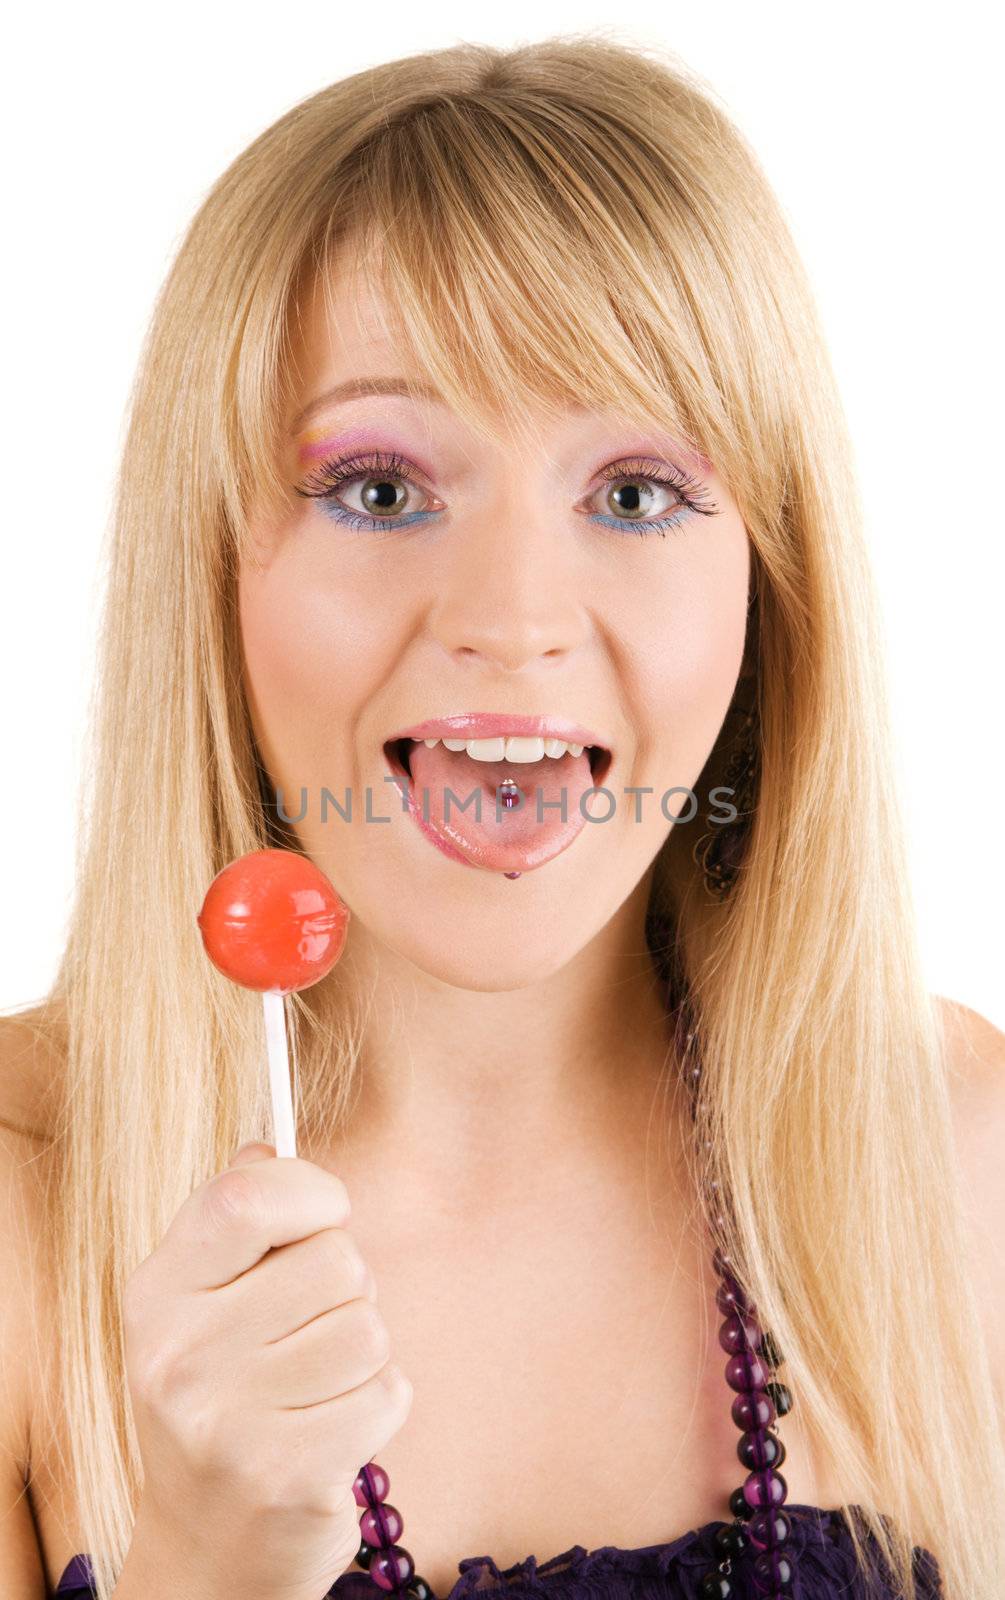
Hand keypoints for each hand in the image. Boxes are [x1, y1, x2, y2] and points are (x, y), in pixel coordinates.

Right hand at [119, 1143, 411, 1599]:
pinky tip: (334, 1430)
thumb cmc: (222, 1399)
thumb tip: (266, 1146)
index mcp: (156, 1293)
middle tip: (308, 1334)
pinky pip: (388, 1392)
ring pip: (369, 1328)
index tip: (321, 1217)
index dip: (310, 1192)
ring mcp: (228, 1422)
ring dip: (364, 1354)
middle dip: (345, 1289)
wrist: (207, 1551)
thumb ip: (233, 1222)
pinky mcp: (287, 1475)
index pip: (246, 1194)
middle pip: (336, 1260)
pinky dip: (379, 1407)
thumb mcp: (199, 1306)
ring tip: (318, 1386)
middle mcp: (179, 1355)